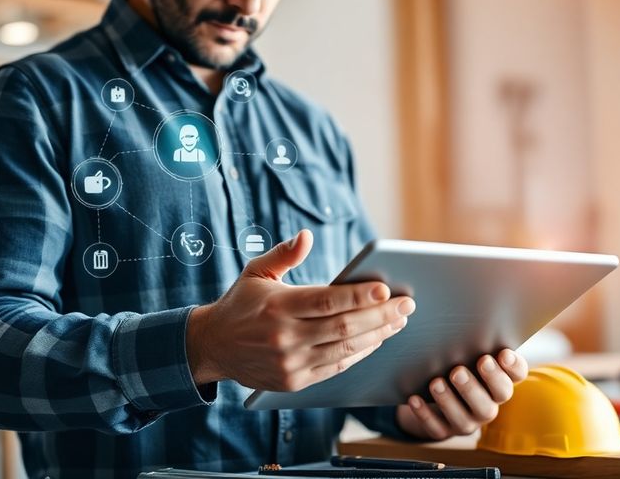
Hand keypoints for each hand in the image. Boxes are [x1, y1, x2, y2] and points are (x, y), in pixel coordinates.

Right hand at [186, 229, 414, 391]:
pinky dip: (360, 354)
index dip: (359, 296)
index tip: (386, 289)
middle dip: (380, 316)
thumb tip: (307, 236)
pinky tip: (376, 340)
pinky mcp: (294, 381)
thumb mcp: (255, 272)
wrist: (213, 347)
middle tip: (406, 304)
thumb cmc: (241, 303)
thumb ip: (284, 254)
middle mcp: (284, 337)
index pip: (326, 301)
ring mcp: (290, 363)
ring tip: (398, 321)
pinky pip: (336, 368)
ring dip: (376, 335)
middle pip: (343, 328)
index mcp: (277, 307)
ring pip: (344, 351)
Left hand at [396, 349, 527, 439]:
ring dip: (450, 400)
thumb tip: (462, 312)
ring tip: (436, 382)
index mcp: (499, 380)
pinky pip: (437, 428)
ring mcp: (468, 420)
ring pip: (465, 418)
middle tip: (459, 370)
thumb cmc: (454, 362)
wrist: (433, 394)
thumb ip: (470, 339)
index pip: (517, 375)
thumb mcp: (465, 351)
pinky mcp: (445, 430)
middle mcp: (489, 402)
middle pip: (491, 400)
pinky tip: (414, 399)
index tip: (502, 353)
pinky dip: (425, 414)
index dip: (513, 366)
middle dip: (476, 386)